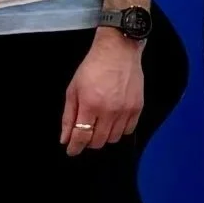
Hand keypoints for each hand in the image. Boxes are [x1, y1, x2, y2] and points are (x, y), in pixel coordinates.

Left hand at [61, 28, 144, 155]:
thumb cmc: (93, 67)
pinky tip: (113, 121)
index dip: (75, 147)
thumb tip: (66, 138)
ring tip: (100, 126)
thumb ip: (69, 116)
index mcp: (90, 105)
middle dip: (88, 142)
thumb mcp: (73, 90)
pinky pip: (128, 130)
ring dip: (104, 136)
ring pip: (114, 138)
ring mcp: (126, 110)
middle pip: (98, 141)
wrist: (118, 51)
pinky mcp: (138, 108)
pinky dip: (119, 130)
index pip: (81, 136)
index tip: (71, 151)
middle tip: (85, 134)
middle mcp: (109, 111)